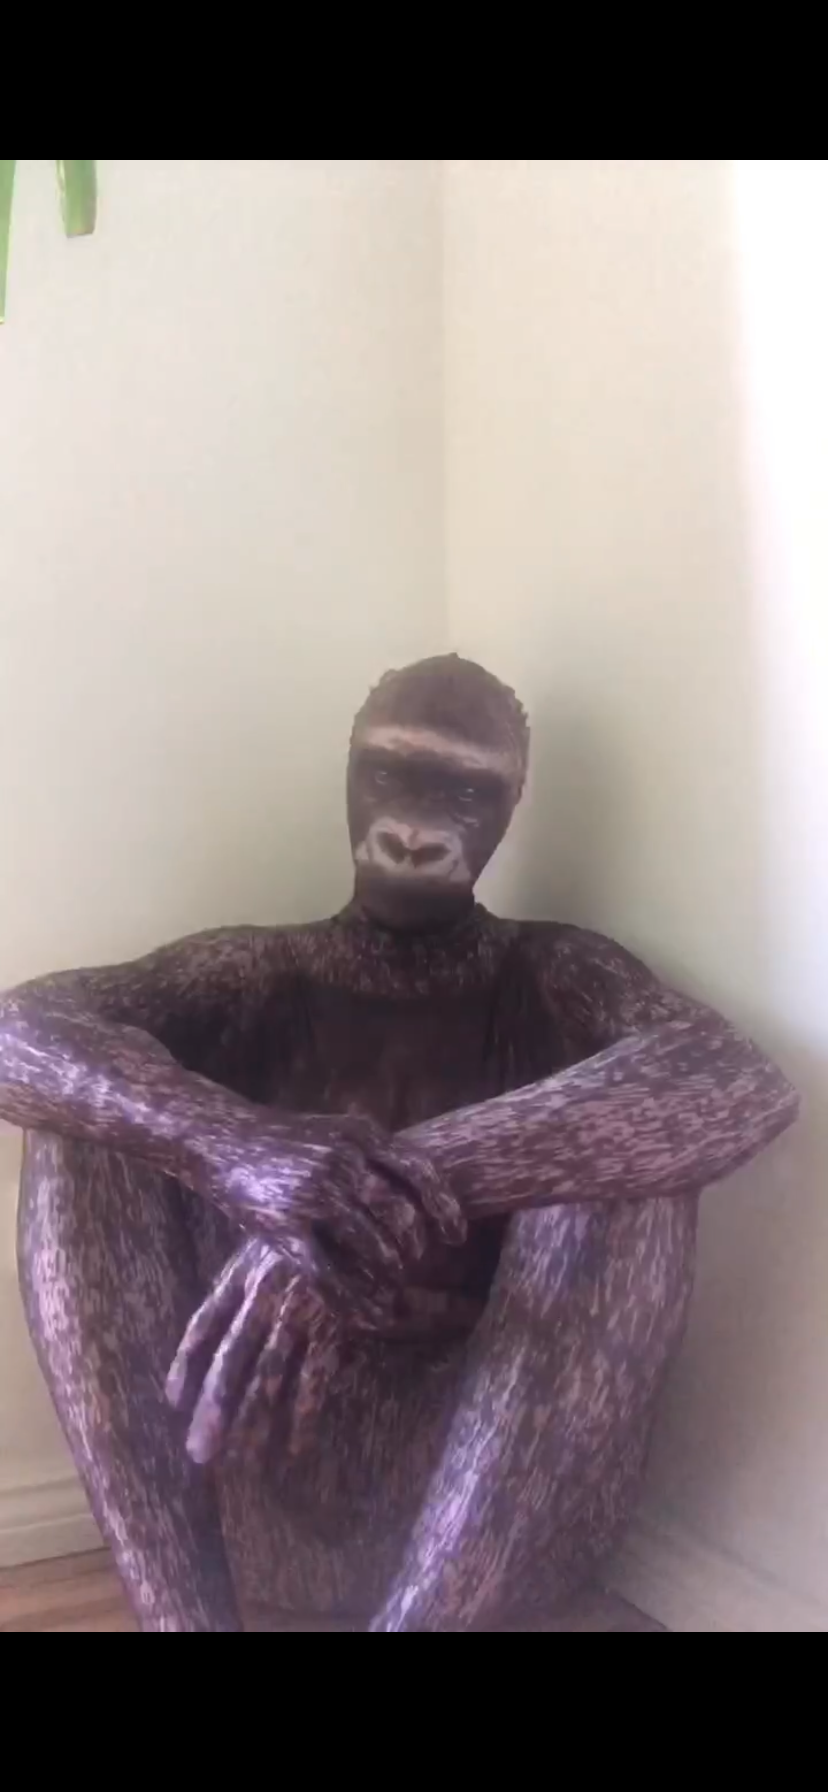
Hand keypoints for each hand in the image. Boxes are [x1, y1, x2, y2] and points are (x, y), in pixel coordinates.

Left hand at [166, 1237, 342, 1464]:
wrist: (370, 1214)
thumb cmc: (319, 1228)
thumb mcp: (273, 1240)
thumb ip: (250, 1278)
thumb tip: (225, 1327)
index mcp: (242, 1272)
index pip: (204, 1324)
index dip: (186, 1365)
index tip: (174, 1401)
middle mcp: (263, 1295)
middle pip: (231, 1362)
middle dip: (215, 1411)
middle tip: (200, 1453)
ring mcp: (297, 1312)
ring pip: (267, 1378)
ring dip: (255, 1424)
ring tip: (244, 1461)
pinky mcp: (333, 1325)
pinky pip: (313, 1380)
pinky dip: (303, 1416)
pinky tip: (296, 1446)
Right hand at [199, 1114, 465, 1322]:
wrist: (222, 1139)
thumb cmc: (287, 1141)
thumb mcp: (337, 1131)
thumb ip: (375, 1154)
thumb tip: (428, 1189)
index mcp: (361, 1134)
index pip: (421, 1173)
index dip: (445, 1209)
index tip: (455, 1237)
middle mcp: (341, 1162)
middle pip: (402, 1214)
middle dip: (416, 1247)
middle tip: (416, 1264)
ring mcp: (312, 1195)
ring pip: (374, 1246)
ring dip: (391, 1273)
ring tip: (393, 1283)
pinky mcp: (284, 1228)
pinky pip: (331, 1276)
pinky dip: (358, 1301)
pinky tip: (373, 1316)